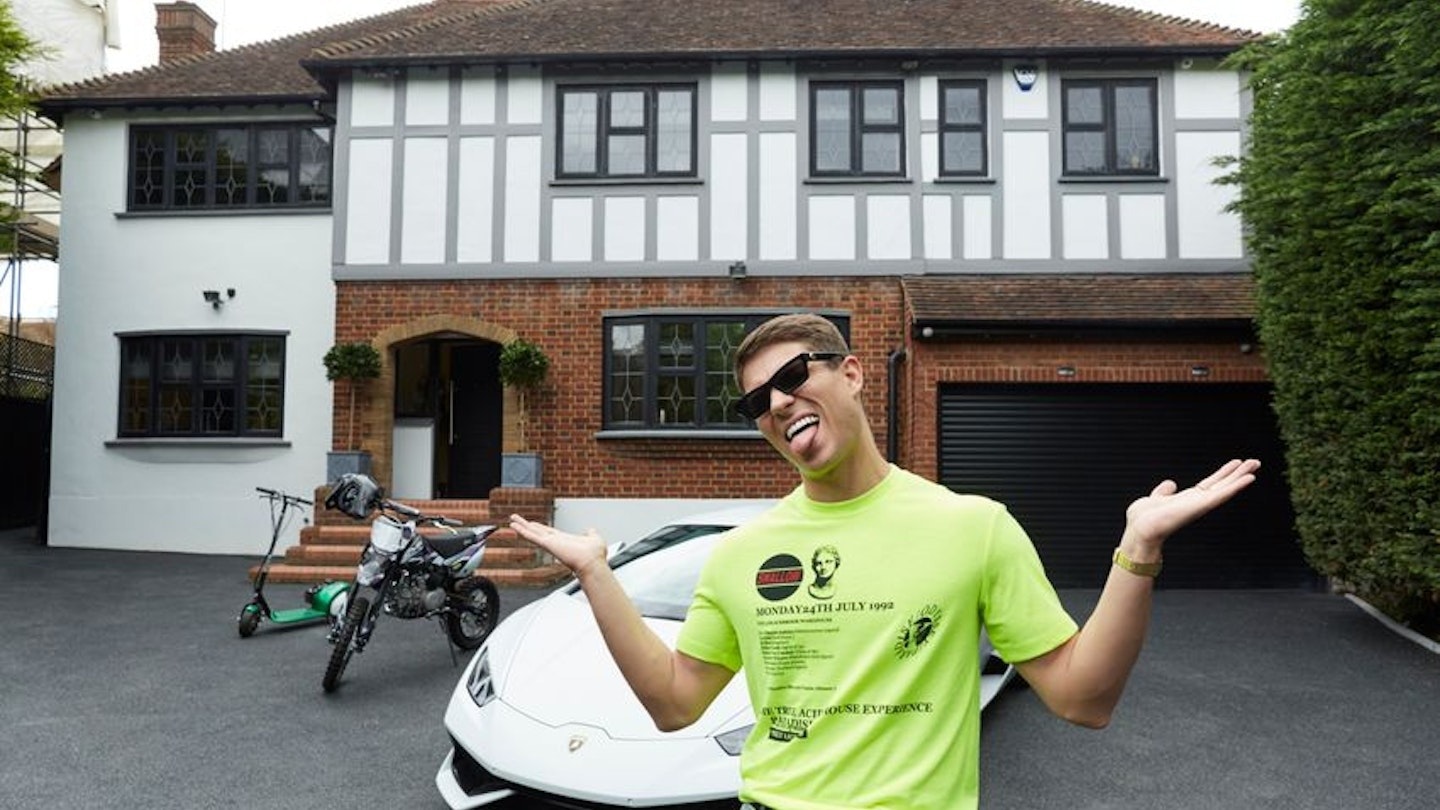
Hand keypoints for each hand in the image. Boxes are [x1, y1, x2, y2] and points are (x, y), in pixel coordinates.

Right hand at [509, 514, 607, 577]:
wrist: (592, 564)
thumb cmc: (595, 556)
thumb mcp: (594, 539)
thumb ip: (591, 534)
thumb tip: (590, 530)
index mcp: (565, 540)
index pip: (549, 532)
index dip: (540, 528)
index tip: (533, 524)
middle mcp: (556, 542)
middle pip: (538, 532)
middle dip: (527, 526)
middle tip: (517, 521)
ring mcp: (551, 543)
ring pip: (533, 533)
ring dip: (522, 526)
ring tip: (512, 520)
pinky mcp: (548, 544)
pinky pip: (532, 536)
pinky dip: (523, 530)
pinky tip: (514, 526)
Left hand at [1121, 459, 1260, 556]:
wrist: (1140, 530)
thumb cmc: (1144, 519)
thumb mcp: (1155, 499)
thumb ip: (1164, 492)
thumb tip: (1170, 483)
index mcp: (1188, 499)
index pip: (1211, 483)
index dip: (1224, 473)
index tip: (1236, 462)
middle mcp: (1198, 502)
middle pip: (1223, 484)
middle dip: (1238, 473)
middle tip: (1255, 461)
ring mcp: (1201, 504)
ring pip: (1226, 487)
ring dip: (1241, 476)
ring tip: (1255, 464)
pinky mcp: (1201, 505)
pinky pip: (1223, 494)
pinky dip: (1237, 486)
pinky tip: (1249, 478)